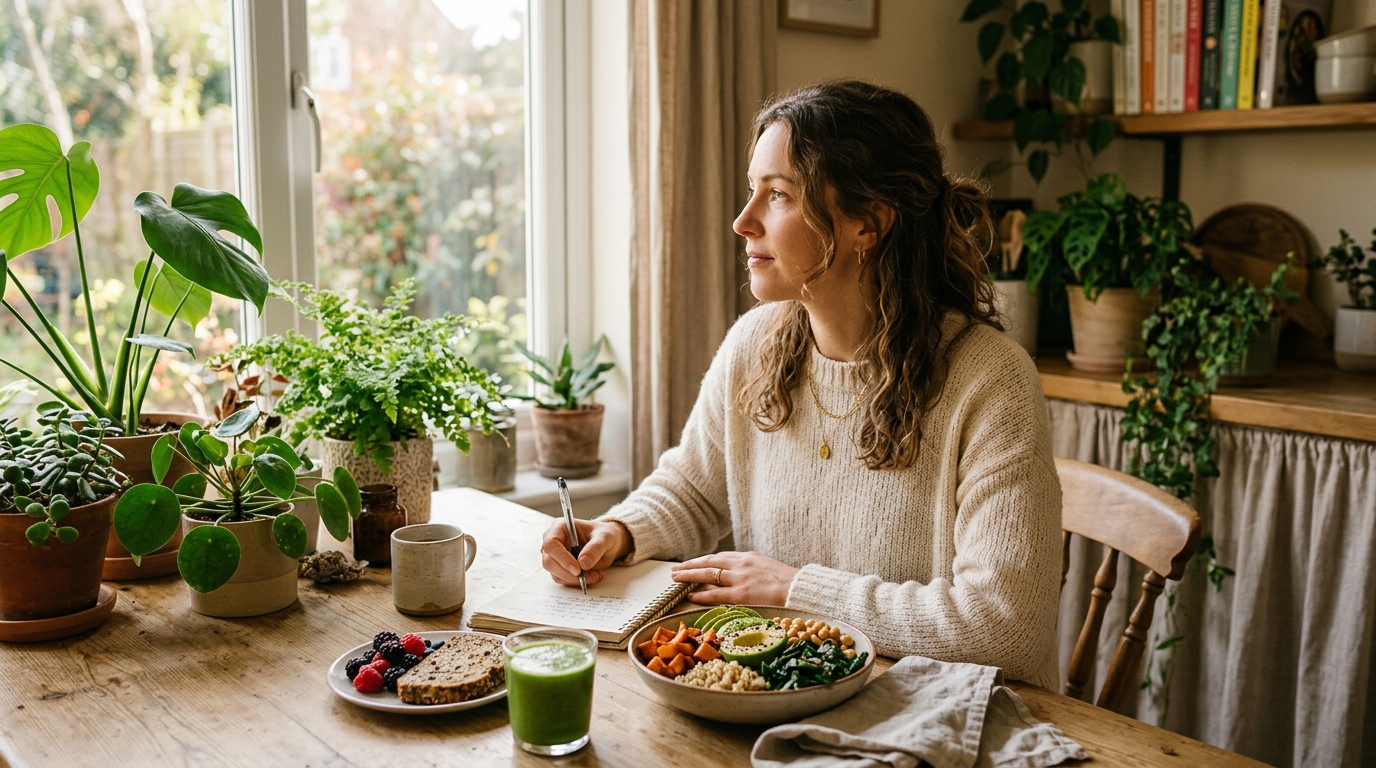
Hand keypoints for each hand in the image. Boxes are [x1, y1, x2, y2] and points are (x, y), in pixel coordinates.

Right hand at [540, 518, 631, 587]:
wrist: (607, 544)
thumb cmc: (604, 535)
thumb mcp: (605, 538)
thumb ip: (595, 548)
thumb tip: (583, 563)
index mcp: (560, 527)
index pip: (551, 544)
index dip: (562, 558)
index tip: (577, 570)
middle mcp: (553, 541)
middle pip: (549, 561)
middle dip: (569, 573)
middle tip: (588, 576)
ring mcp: (555, 556)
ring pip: (555, 573)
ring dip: (575, 579)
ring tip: (596, 575)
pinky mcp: (559, 568)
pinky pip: (562, 579)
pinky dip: (576, 581)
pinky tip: (592, 576)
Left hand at [671, 551, 798, 606]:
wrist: (800, 588)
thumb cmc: (787, 581)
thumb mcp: (766, 567)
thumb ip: (749, 569)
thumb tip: (735, 576)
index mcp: (747, 557)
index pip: (719, 558)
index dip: (702, 561)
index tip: (691, 564)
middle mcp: (741, 564)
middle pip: (708, 562)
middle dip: (689, 565)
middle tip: (674, 569)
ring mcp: (740, 579)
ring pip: (707, 574)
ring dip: (689, 576)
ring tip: (676, 579)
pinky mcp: (742, 594)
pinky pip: (716, 593)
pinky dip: (701, 594)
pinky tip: (691, 595)